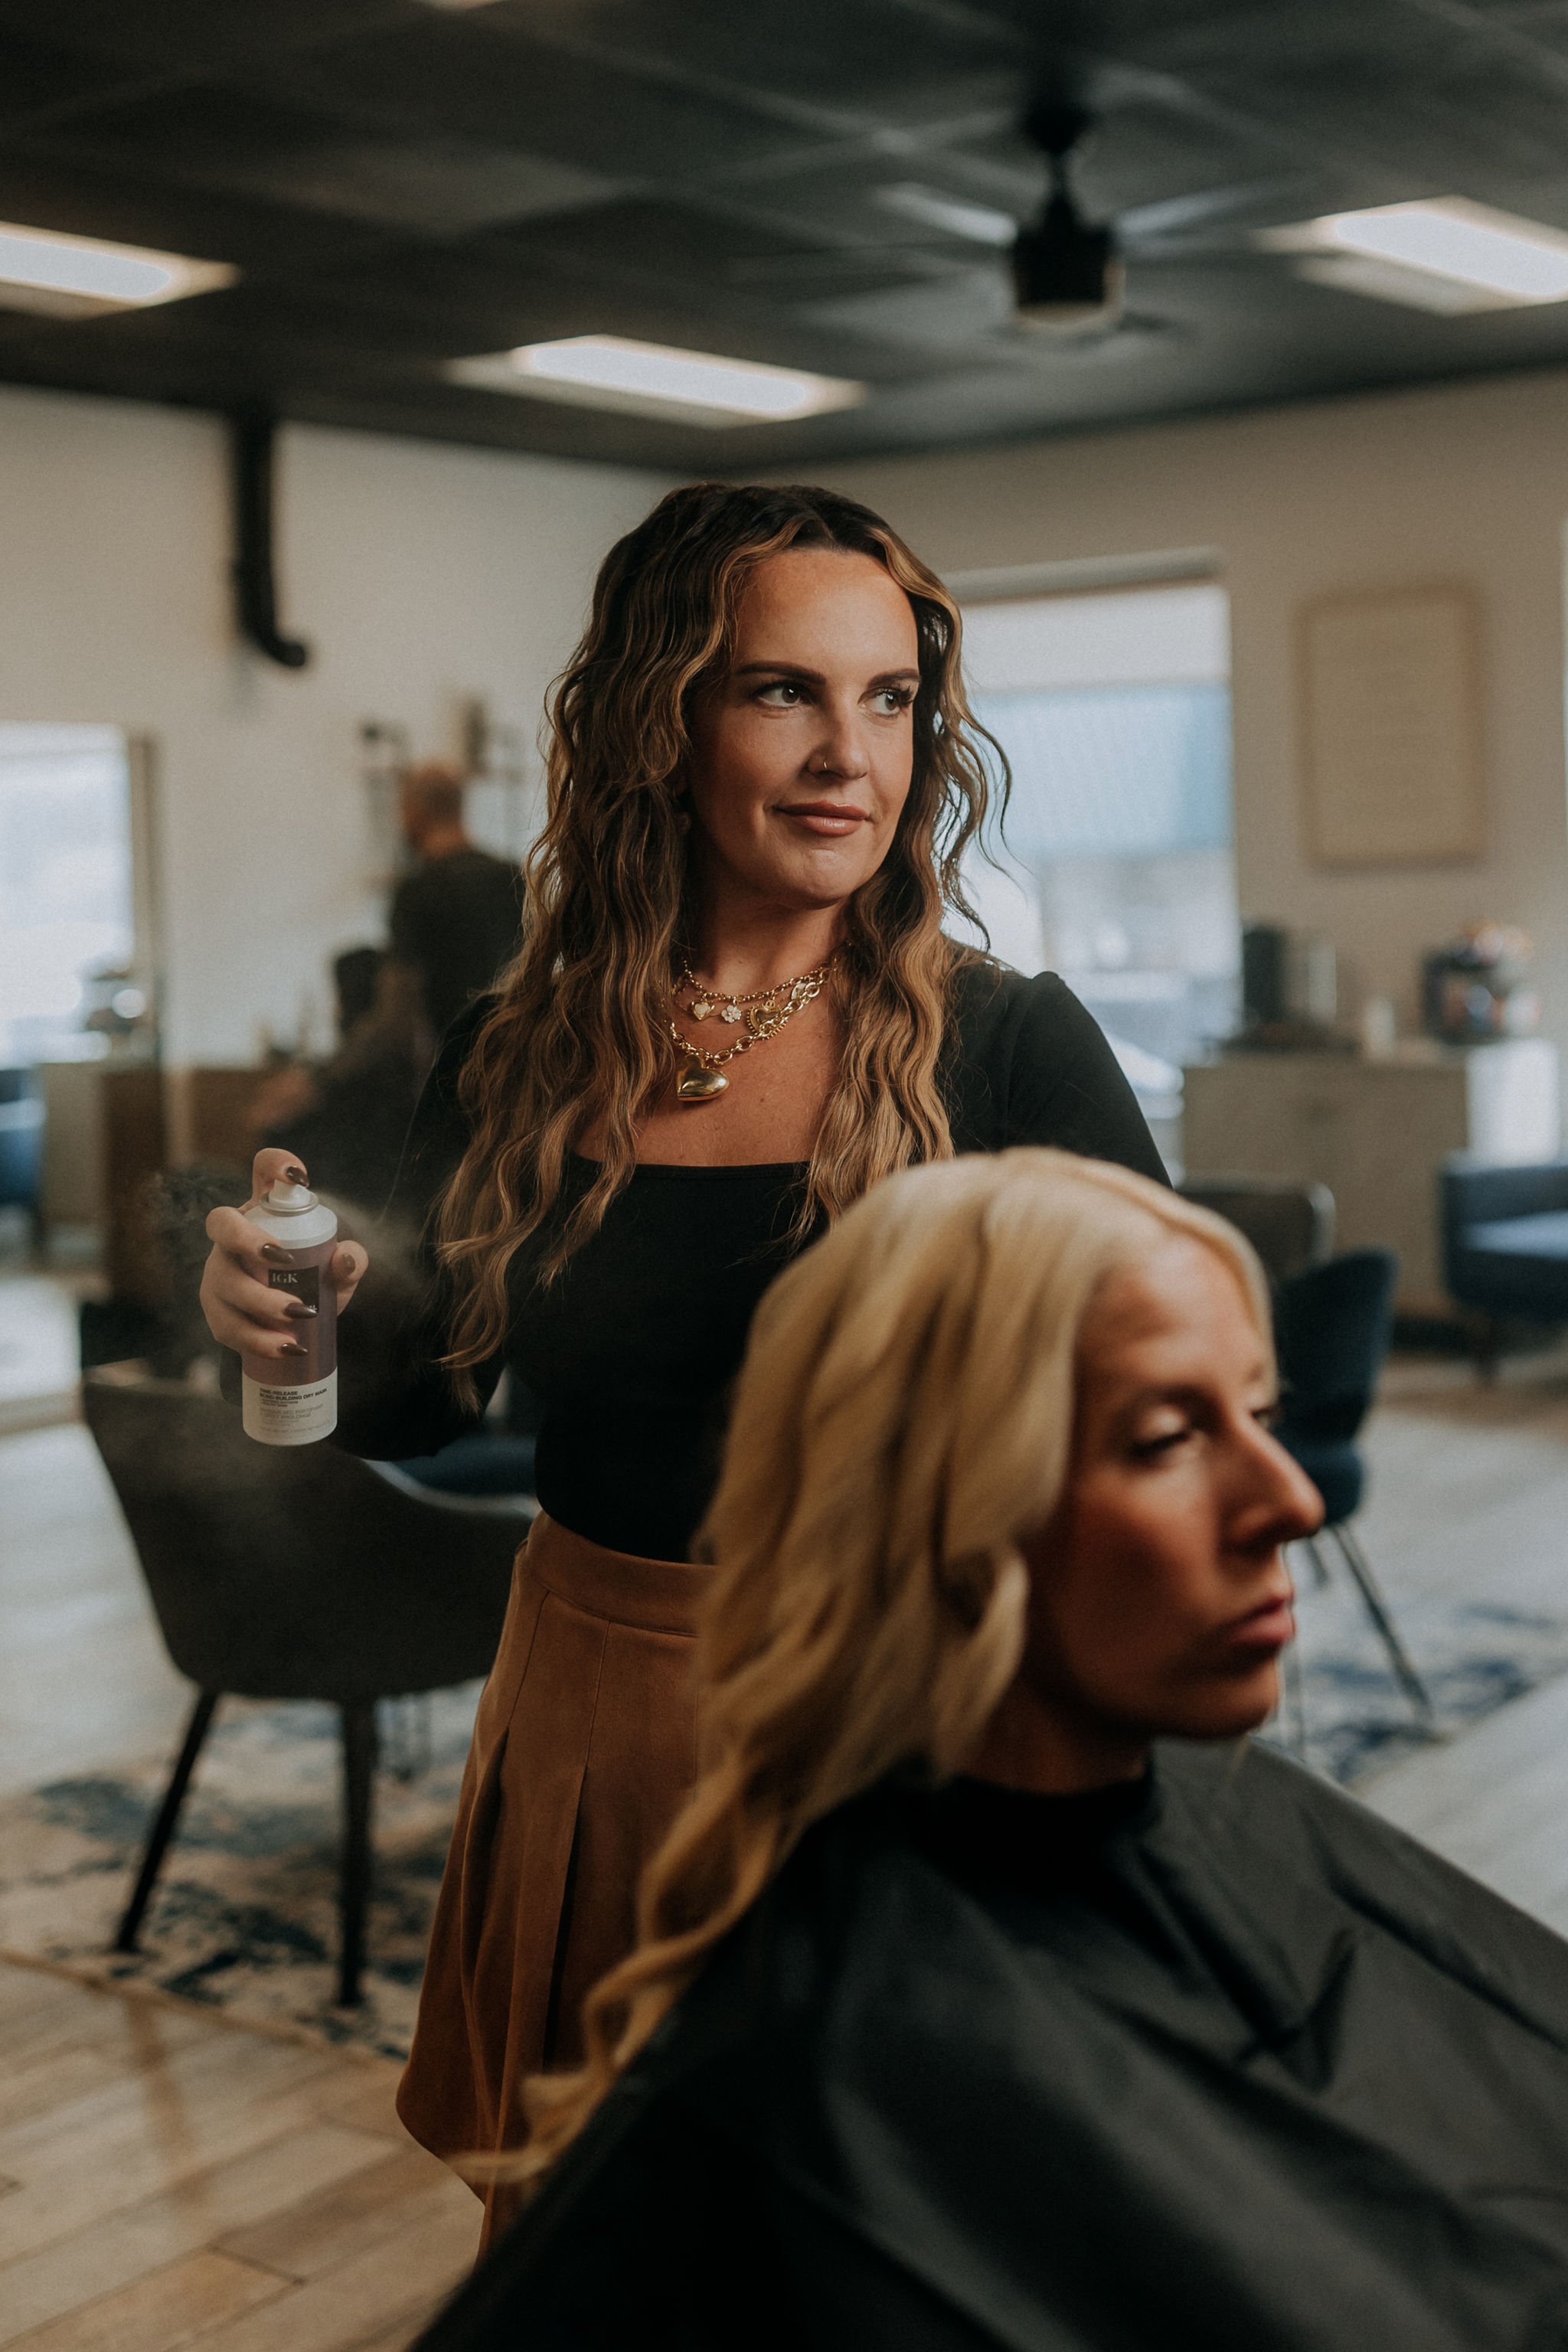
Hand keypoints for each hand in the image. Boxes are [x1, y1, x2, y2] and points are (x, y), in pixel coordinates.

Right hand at [200, 1149, 368, 1361]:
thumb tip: (344, 1260)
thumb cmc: (312, 1279)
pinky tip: (287, 1347)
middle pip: (222, 1224)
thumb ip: (350, 1261)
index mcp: (263, 1211)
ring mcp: (217, 1273)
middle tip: (286, 1260)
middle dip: (248, 1240)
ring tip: (300, 1316)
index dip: (276, 1164)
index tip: (299, 1177)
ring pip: (223, 1281)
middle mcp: (231, 1236)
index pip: (262, 1170)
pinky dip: (258, 1339)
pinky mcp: (217, 1312)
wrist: (292, 1322)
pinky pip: (227, 1325)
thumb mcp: (336, 1269)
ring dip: (260, 1300)